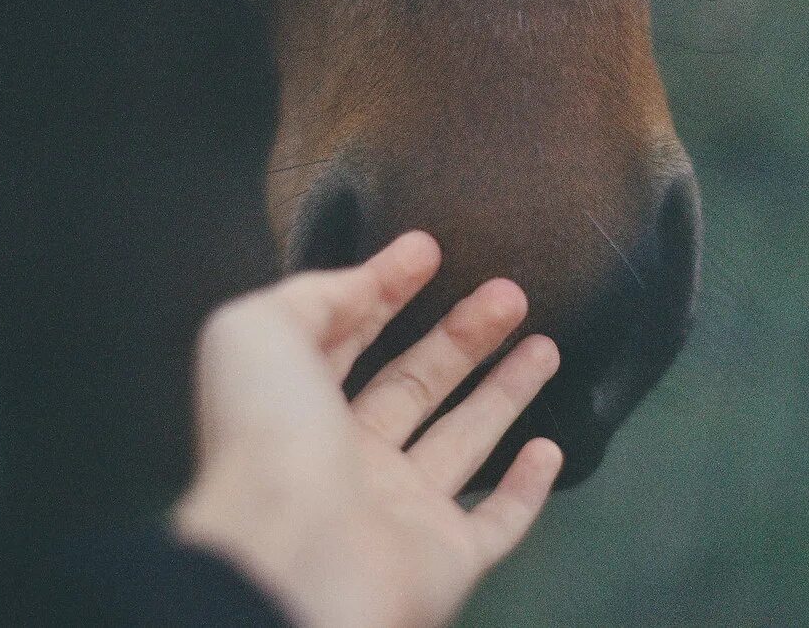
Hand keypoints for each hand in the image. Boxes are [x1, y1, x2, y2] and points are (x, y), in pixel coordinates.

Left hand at [174, 231, 562, 626]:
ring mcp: (400, 511)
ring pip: (463, 441)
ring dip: (505, 392)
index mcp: (300, 407)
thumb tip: (370, 280)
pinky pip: (495, 524)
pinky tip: (549, 448)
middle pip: (418, 382)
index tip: (429, 250)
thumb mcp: (259, 332)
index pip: (350, 337)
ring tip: (545, 343)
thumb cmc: (269, 436)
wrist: (292, 559)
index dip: (386, 288)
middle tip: (511, 292)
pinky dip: (526, 490)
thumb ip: (314, 296)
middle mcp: (351, 457)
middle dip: (464, 334)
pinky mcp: (446, 557)